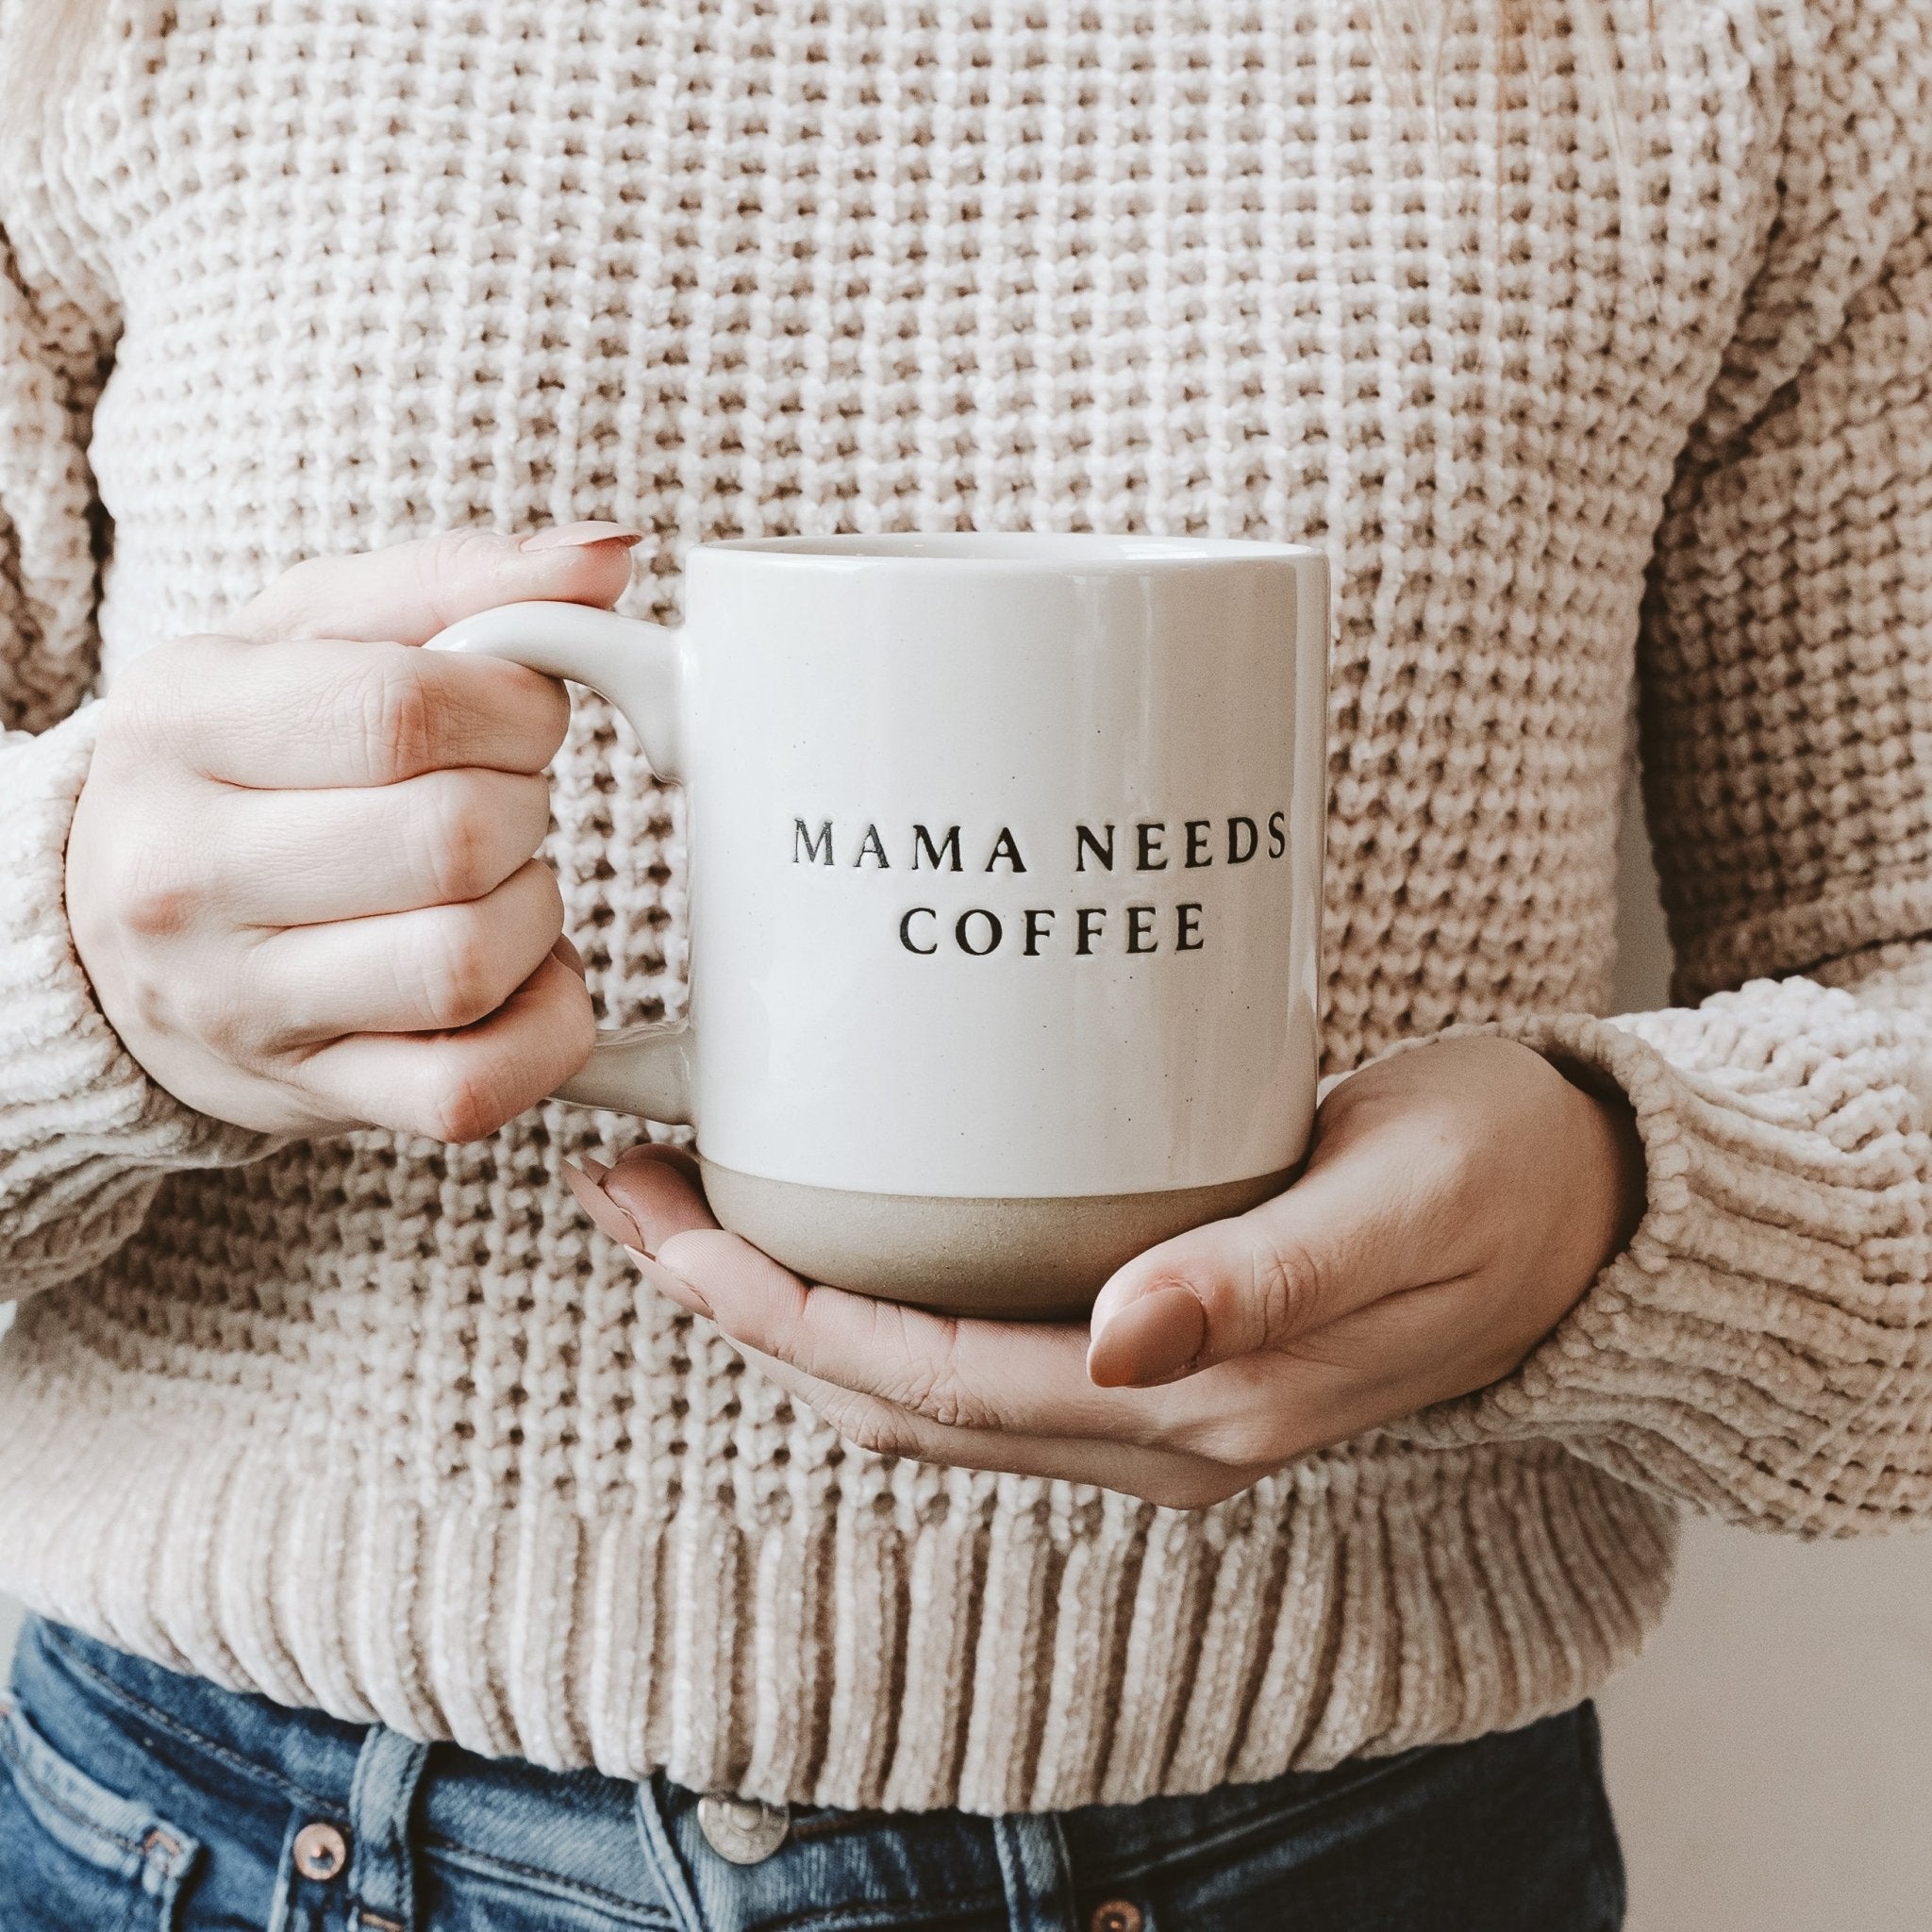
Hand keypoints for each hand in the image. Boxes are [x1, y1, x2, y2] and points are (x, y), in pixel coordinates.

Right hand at [67, 525, 638, 1139]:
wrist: (115, 927)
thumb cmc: (244, 758)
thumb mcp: (313, 633)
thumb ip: (460, 581)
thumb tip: (609, 557)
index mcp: (182, 723)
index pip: (403, 710)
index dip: (515, 707)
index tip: (518, 713)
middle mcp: (187, 876)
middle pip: (453, 841)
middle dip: (526, 807)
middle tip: (503, 798)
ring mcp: (244, 1005)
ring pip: (470, 966)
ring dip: (536, 915)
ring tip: (498, 884)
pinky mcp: (313, 1095)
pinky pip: (473, 1088)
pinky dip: (544, 1029)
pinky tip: (521, 978)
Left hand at [565, 1036, 1646, 1507]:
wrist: (1591, 1217)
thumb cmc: (1502, 1182)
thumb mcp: (1402, 1203)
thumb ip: (1263, 1280)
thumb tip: (1121, 1339)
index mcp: (1202, 1408)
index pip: (930, 1384)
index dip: (780, 1316)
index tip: (670, 1226)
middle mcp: (1158, 1428)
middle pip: (892, 1396)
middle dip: (746, 1309)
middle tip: (637, 1193)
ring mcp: (1156, 1399)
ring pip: (921, 1382)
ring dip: (797, 1305)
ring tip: (698, 1200)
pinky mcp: (1163, 1347)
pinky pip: (979, 1347)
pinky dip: (881, 1294)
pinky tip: (843, 1216)